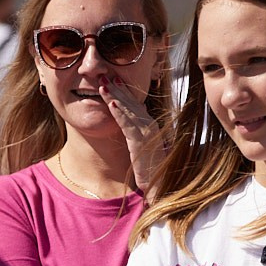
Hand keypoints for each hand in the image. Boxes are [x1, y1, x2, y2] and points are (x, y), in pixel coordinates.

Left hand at [98, 74, 166, 191]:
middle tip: (105, 75)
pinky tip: (112, 104)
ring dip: (116, 97)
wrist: (162, 189)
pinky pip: (129, 126)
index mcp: (150, 127)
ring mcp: (148, 135)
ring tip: (103, 85)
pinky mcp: (142, 145)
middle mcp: (151, 127)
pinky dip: (120, 114)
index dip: (125, 92)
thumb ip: (136, 139)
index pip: (136, 106)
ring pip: (129, 111)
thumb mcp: (141, 151)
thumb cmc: (153, 173)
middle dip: (118, 89)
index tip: (114, 80)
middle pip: (133, 104)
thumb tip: (128, 129)